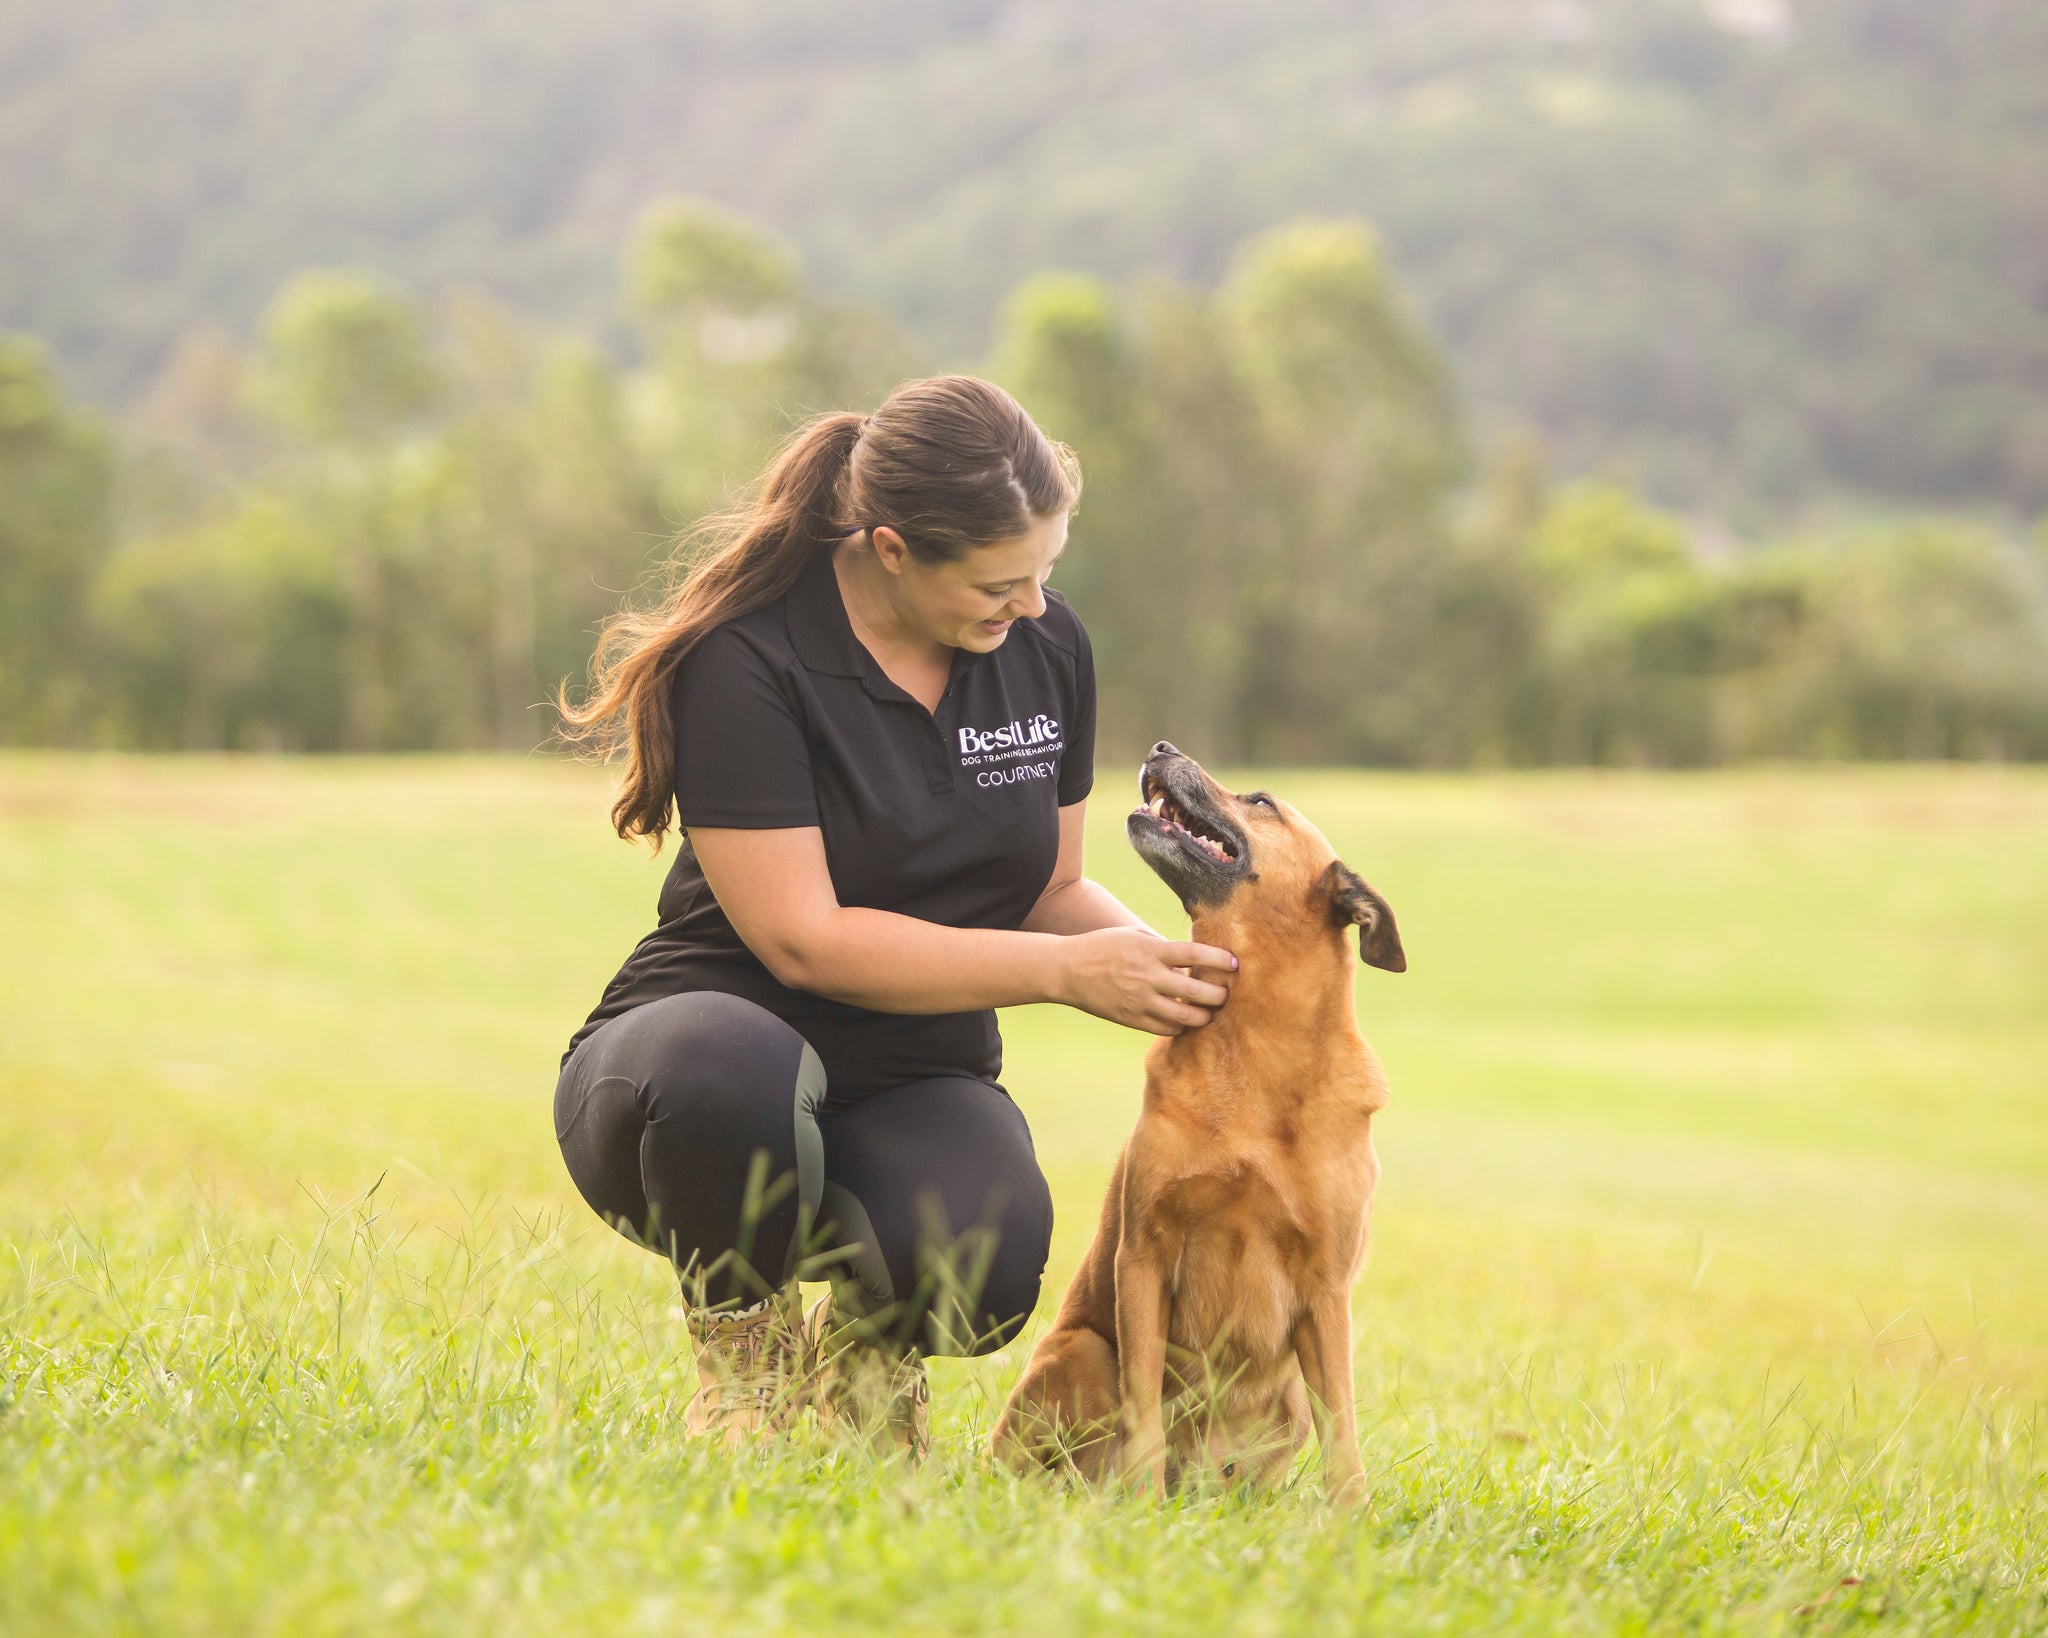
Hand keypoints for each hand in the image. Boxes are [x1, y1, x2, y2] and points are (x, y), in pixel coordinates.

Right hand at [1055, 927, 1235, 1035]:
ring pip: (1185, 1017)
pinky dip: (1180, 1026)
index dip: (1219, 960)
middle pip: (1196, 992)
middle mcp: (1148, 977)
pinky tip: (1184, 1019)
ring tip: (1209, 1012)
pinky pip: (1166, 1029)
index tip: (1235, 964)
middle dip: (1218, 995)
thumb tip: (1195, 956)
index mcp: (1151, 950)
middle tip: (1226, 994)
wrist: (1068, 971)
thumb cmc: (1104, 947)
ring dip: (1204, 1016)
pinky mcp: (1133, 1020)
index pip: (1194, 955)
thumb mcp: (1135, 935)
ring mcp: (1140, 1001)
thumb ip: (1164, 946)